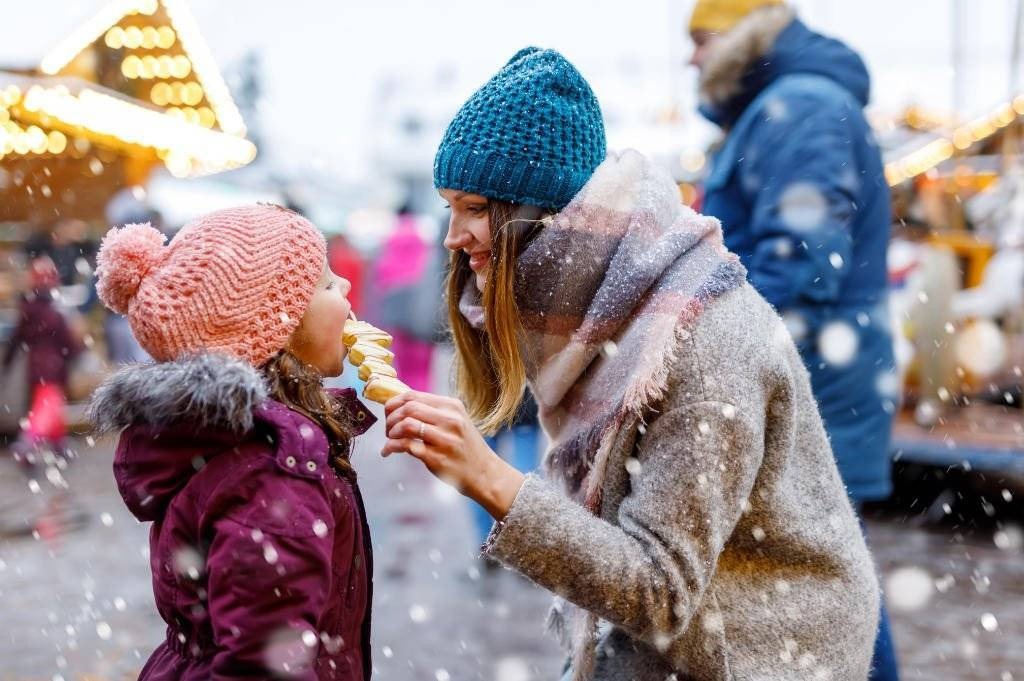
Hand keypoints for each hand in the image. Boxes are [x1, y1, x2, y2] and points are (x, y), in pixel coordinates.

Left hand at [382, 391, 525, 520]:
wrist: (485, 473)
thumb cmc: (465, 447)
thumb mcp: (455, 421)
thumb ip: (432, 412)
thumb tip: (398, 405)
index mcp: (452, 406)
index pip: (413, 395)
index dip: (394, 403)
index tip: (389, 413)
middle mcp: (450, 420)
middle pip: (408, 408)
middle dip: (390, 418)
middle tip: (388, 429)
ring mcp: (445, 439)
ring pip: (407, 425)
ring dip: (391, 433)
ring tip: (390, 440)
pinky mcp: (438, 458)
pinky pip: (407, 446)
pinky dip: (392, 447)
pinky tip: (389, 451)